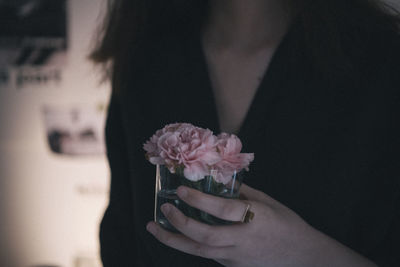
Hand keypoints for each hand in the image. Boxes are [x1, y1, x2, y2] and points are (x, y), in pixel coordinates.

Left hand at [146, 184, 376, 266]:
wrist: (300, 255)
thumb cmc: (286, 223)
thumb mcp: (268, 201)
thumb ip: (242, 191)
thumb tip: (216, 179)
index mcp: (256, 219)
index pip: (223, 210)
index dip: (200, 200)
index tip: (181, 190)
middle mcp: (244, 241)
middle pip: (206, 236)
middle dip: (180, 223)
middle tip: (165, 207)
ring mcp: (237, 257)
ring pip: (200, 251)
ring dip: (174, 240)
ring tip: (154, 228)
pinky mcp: (233, 265)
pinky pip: (207, 255)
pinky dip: (188, 245)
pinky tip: (176, 235)